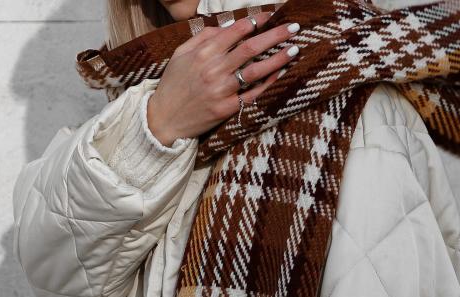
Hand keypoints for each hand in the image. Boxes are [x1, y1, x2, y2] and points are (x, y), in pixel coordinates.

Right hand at [146, 12, 299, 145]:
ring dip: (278, 58)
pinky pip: (253, 94)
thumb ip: (204, 37)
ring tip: (294, 49)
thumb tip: (228, 25)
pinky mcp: (226, 108)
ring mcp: (221, 90)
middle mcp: (214, 69)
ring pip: (256, 70)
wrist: (164, 119)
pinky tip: (281, 73)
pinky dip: (268, 83)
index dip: (255, 21)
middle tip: (293, 27)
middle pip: (250, 47)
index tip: (271, 15)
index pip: (235, 31)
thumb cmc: (174, 83)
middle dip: (275, 35)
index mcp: (203, 52)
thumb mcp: (181, 54)